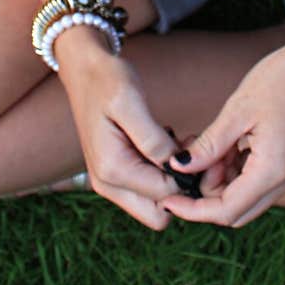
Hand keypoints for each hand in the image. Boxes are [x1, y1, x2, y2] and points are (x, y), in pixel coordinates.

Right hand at [56, 34, 177, 229]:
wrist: (83, 68)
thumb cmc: (107, 80)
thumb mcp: (131, 102)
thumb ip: (153, 140)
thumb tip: (178, 168)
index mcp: (112, 170)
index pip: (166, 197)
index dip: (191, 178)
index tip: (201, 148)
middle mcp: (108, 185)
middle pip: (159, 216)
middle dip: (182, 190)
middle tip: (191, 151)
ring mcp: (109, 182)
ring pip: (155, 206)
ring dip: (173, 181)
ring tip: (179, 141)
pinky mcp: (115, 173)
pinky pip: (147, 190)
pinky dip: (162, 173)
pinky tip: (167, 143)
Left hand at [160, 38, 284, 227]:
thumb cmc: (282, 79)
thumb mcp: (238, 111)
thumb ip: (209, 145)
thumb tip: (179, 168)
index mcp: (272, 171)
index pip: (226, 211)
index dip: (193, 210)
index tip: (168, 200)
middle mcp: (284, 181)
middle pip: (235, 210)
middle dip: (205, 193)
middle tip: (188, 159)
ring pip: (243, 196)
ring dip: (218, 179)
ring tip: (202, 144)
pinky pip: (254, 180)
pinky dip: (232, 170)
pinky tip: (220, 143)